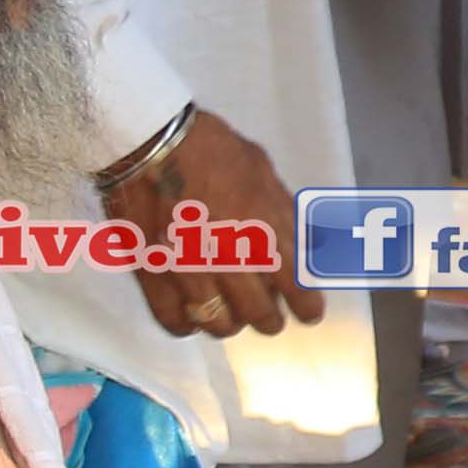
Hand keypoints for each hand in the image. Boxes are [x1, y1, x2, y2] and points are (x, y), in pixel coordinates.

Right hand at [113, 105, 318, 335]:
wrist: (152, 141)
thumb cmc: (212, 150)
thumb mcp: (263, 172)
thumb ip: (287, 213)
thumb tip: (315, 243)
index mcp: (263, 232)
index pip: (296, 288)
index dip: (307, 307)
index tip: (309, 313)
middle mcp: (230, 259)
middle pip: (260, 315)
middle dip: (270, 319)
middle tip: (269, 317)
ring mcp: (189, 272)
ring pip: (220, 325)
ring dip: (231, 323)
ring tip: (231, 316)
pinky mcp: (153, 275)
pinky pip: (176, 322)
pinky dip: (189, 325)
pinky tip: (194, 316)